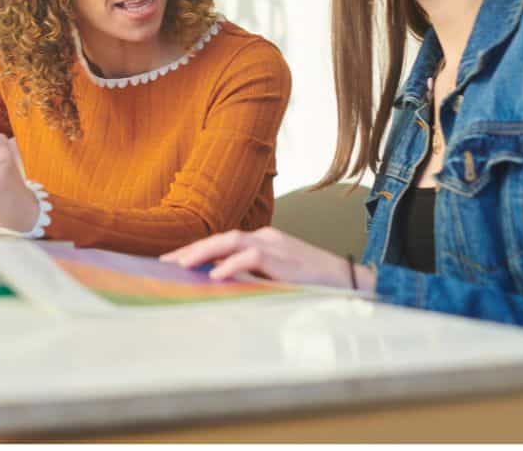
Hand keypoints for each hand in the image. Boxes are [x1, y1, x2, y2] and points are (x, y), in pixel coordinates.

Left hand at [160, 227, 375, 292]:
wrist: (355, 283)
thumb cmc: (317, 286)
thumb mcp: (280, 279)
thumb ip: (255, 277)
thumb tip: (221, 287)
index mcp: (266, 241)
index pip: (225, 241)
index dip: (198, 250)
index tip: (174, 262)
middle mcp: (268, 238)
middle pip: (222, 237)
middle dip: (192, 249)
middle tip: (167, 263)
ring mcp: (277, 245)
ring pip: (232, 240)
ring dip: (204, 252)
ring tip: (182, 266)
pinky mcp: (285, 259)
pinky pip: (252, 257)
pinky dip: (232, 264)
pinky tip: (215, 275)